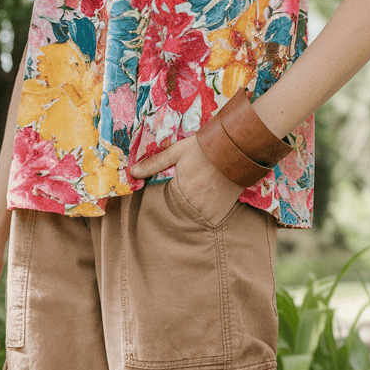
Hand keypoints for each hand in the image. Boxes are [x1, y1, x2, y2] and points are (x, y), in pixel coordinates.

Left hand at [130, 134, 245, 227]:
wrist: (237, 149)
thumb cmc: (204, 148)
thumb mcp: (177, 151)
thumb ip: (155, 163)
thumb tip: (132, 172)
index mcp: (181, 190)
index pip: (166, 204)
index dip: (167, 200)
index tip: (172, 193)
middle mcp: (195, 204)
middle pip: (180, 214)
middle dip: (179, 208)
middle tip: (184, 198)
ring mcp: (210, 210)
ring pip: (194, 220)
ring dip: (192, 214)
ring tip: (197, 200)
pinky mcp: (223, 211)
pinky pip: (210, 221)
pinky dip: (207, 216)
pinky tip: (208, 203)